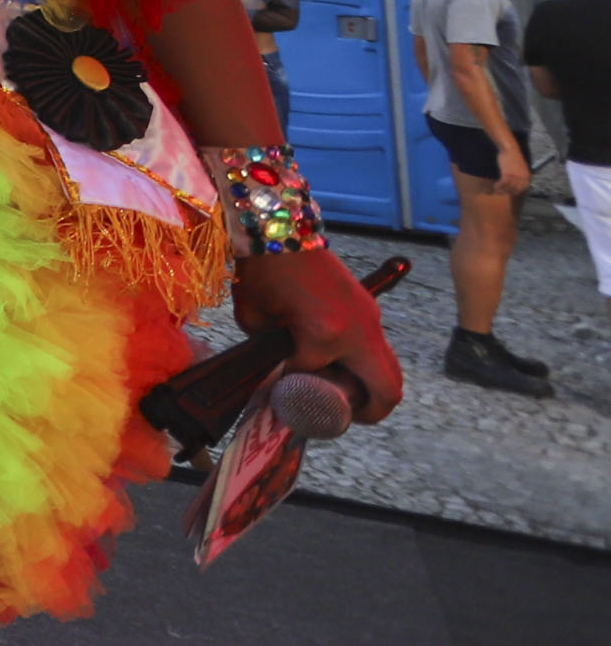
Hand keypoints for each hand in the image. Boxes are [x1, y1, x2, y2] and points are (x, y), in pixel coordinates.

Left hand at [231, 245, 403, 423]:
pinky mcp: (369, 308)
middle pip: (388, 388)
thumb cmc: (263, 271)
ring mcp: (370, 318)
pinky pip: (378, 347)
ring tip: (342, 391)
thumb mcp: (256, 319)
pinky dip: (367, 364)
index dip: (293, 388)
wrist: (280, 228)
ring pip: (389, 368)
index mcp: (327, 334)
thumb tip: (277, 378)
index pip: (315, 379)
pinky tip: (340, 363)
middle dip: (371, 410)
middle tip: (347, 416)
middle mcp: (359, 329)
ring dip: (372, 386)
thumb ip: (270, 354)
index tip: (277, 390)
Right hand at [498, 143, 533, 198]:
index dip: (516, 191)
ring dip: (501, 190)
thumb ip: (521, 175)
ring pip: (508, 187)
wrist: (510, 150)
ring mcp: (515, 176)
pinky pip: (503, 183)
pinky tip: (495, 185)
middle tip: (501, 192)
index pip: (523, 188)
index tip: (510, 192)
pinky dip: (498, 186)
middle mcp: (523, 177)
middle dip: (508, 192)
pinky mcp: (507, 173)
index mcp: (527, 176)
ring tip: (496, 189)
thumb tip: (516, 182)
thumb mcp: (522, 168)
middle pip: (515, 189)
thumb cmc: (514, 157)